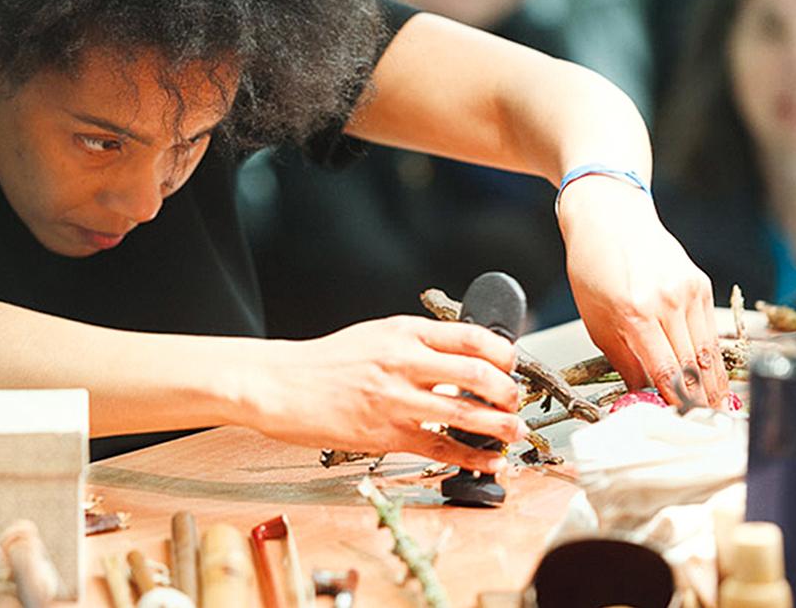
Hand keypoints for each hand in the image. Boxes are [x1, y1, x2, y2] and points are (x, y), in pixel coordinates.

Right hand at [237, 316, 527, 472]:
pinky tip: (488, 462)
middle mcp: (404, 363)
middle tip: (515, 402)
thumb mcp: (374, 335)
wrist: (280, 384)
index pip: (472, 336)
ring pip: (466, 415)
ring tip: (513, 433)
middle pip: (479, 374)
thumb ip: (416, 344)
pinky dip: (472, 458)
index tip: (512, 366)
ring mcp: (396, 400)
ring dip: (500, 427)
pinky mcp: (385, 435)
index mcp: (404, 333)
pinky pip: (441, 449)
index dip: (504, 353)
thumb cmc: (324, 363)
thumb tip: (461, 360)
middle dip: (508, 392)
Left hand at [559, 178, 730, 406]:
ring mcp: (688, 290)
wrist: (610, 217)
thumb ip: (622, 359)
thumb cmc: (593, 266)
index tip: (681, 423)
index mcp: (634, 311)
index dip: (676, 402)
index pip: (664, 370)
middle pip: (692, 364)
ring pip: (708, 349)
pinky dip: (712, 355)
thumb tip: (640, 393)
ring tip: (715, 409)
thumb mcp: (595, 319)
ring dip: (714, 383)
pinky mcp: (701, 284)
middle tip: (705, 426)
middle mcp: (666, 300)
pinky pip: (710, 328)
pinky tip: (714, 376)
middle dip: (700, 400)